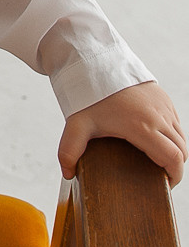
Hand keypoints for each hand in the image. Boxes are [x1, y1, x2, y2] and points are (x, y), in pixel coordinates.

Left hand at [58, 80, 185, 185]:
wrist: (96, 60)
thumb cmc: (88, 93)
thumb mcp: (76, 124)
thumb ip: (69, 151)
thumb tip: (68, 174)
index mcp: (143, 127)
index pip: (174, 158)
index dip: (175, 176)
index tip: (166, 186)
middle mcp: (159, 117)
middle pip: (181, 150)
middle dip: (174, 166)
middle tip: (158, 177)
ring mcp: (164, 106)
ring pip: (181, 136)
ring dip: (174, 150)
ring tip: (156, 160)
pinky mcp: (163, 97)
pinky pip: (176, 122)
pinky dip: (172, 135)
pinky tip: (155, 139)